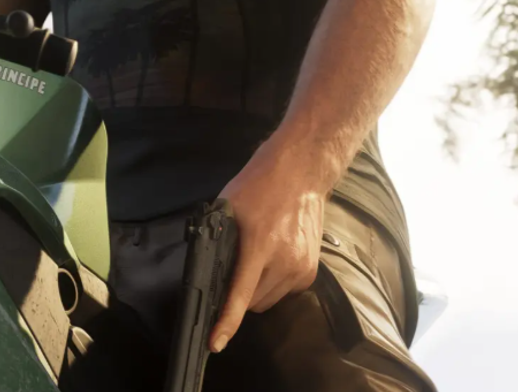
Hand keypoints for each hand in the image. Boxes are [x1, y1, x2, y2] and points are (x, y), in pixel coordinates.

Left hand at [208, 143, 327, 352]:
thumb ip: (219, 241)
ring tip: (253, 260)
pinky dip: (272, 284)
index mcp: (259, 246)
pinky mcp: (310, 271)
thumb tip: (206, 268)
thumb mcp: (227, 209)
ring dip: (256, 291)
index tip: (215, 342)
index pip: (240, 295)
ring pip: (269, 300)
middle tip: (231, 270)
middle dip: (237, 297)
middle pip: (252, 303)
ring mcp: (301, 269)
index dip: (226, 322)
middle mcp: (284, 262)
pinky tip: (270, 260)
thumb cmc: (257, 187)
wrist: (301, 175)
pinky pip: (284, 292)